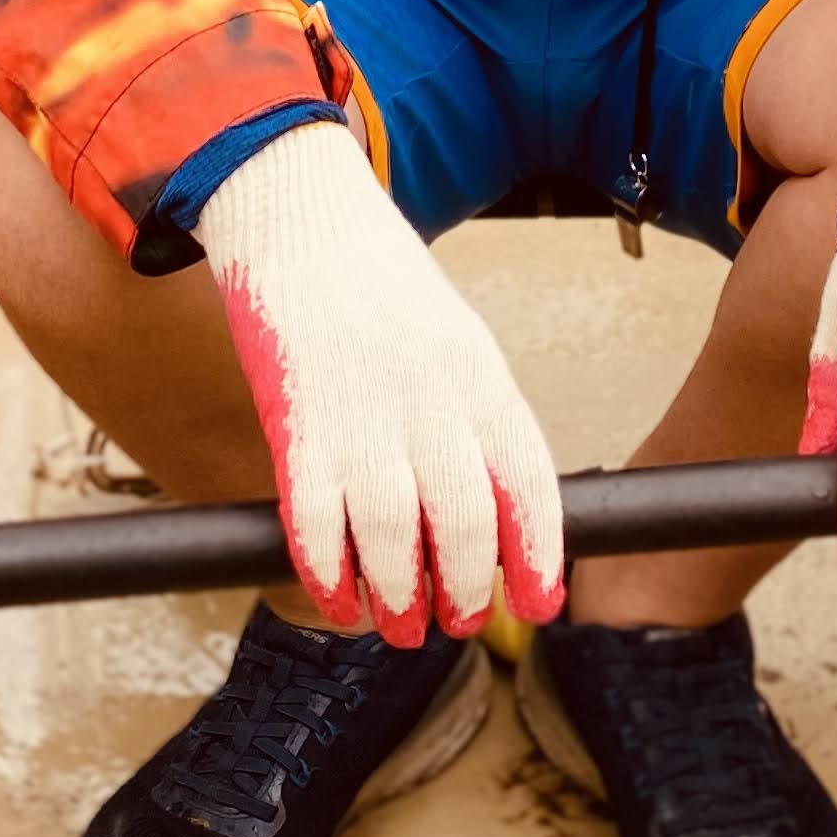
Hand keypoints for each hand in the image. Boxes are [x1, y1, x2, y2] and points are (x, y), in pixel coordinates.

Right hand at [195, 123, 564, 644]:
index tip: (541, 603)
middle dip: (466, 590)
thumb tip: (493, 506)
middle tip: (460, 621)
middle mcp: (429, 398)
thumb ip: (474, 414)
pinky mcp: (294, 422)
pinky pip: (314, 521)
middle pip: (465, 522)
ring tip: (399, 624)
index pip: (528, 482)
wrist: (298, 212)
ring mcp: (360, 412)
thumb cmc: (377, 279)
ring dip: (398, 598)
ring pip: (393, 536)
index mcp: (479, 373)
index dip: (538, 554)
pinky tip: (337, 597)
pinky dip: (327, 573)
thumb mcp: (453, 336)